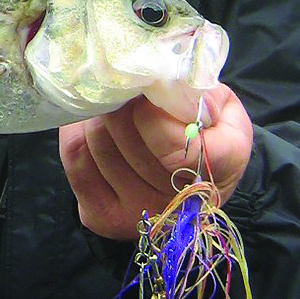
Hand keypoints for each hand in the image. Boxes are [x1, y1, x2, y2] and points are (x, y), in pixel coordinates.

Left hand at [58, 86, 252, 241]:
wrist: (193, 177)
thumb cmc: (207, 132)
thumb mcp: (221, 104)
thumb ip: (200, 91)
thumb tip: (162, 80)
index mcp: (223, 168)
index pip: (179, 148)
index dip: (154, 114)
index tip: (148, 92)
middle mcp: (182, 204)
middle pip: (127, 136)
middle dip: (121, 103)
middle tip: (125, 90)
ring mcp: (141, 215)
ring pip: (98, 143)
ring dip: (99, 115)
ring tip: (113, 106)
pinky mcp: (104, 218)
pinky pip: (76, 160)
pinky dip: (78, 132)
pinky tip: (94, 127)